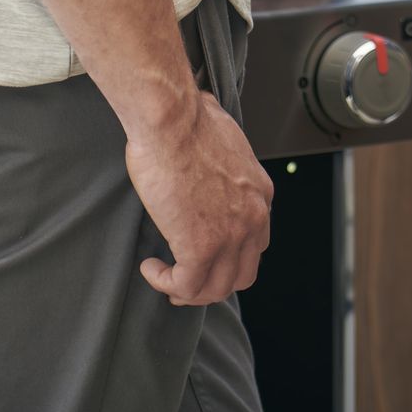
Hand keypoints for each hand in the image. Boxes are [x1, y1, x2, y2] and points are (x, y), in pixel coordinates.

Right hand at [127, 90, 273, 304]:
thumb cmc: (188, 121)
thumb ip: (223, 155)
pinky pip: (187, 286)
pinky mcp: (201, 247)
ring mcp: (230, 236)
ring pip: (216, 289)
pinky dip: (166, 283)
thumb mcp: (225, 139)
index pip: (256, 243)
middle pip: (243, 275)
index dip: (230, 257)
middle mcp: (254, 218)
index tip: (206, 256)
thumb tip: (209, 142)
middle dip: (214, 282)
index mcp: (260, 193)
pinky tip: (151, 268)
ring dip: (189, 290)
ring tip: (166, 279)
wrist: (173, 121)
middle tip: (187, 279)